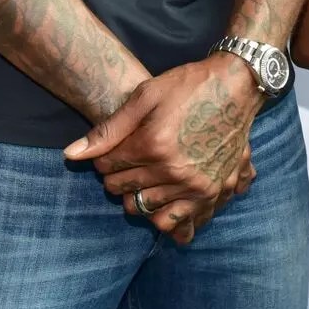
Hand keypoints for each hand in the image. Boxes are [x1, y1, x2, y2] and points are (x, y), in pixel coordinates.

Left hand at [64, 54, 261, 244]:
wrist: (237, 85)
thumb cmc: (188, 85)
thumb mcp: (144, 97)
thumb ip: (109, 129)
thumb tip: (71, 155)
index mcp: (153, 145)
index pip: (109, 167)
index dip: (104, 159)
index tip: (112, 151)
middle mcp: (174, 171)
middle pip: (127, 191)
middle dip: (118, 180)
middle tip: (126, 165)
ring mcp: (197, 185)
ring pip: (150, 212)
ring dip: (139, 200)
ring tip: (143, 183)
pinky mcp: (215, 191)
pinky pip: (184, 222)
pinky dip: (169, 219)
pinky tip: (165, 203)